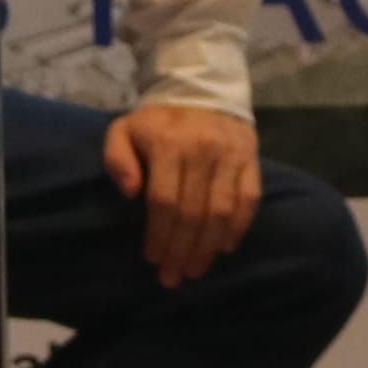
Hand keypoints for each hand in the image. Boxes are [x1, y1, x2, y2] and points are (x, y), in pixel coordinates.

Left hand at [101, 104, 262, 285]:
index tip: (153, 259)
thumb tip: (129, 193)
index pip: (164, 201)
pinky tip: (225, 247)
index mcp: (167, 145)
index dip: (159, 234)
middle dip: (181, 250)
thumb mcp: (124, 130)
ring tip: (196, 270)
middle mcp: (202, 151)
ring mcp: (230, 155)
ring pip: (221, 211)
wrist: (201, 89)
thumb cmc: (157, 121)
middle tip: (173, 277)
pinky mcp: (251, 159)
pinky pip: (249, 199)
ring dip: (208, 247)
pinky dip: (239, 227)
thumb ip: (117, 159)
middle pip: (193, 212)